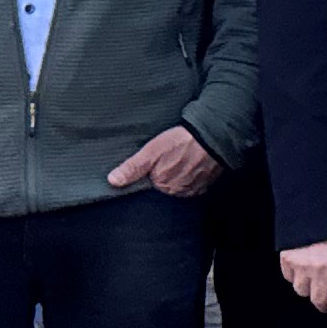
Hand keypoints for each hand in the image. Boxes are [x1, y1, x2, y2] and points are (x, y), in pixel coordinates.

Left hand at [107, 125, 224, 199]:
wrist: (214, 136)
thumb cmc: (181, 142)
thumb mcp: (152, 151)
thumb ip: (132, 168)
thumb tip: (112, 181)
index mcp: (163, 185)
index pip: (150, 183)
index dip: (151, 171)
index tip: (156, 160)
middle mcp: (178, 191)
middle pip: (166, 185)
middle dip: (165, 173)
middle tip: (170, 156)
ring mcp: (194, 188)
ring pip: (180, 183)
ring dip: (179, 174)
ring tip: (182, 157)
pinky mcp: (206, 184)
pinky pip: (194, 183)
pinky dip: (192, 175)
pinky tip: (192, 163)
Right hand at [282, 234, 326, 322]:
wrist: (315, 204)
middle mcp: (321, 270)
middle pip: (318, 300)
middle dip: (323, 305)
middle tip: (325, 304)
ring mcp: (302, 265)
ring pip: (302, 292)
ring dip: (308, 291)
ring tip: (313, 284)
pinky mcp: (287, 259)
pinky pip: (289, 278)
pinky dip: (295, 278)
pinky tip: (301, 272)